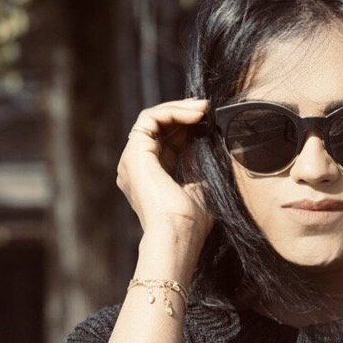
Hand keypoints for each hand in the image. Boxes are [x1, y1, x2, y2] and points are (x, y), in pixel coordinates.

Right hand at [116, 97, 215, 243]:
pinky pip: (149, 119)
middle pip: (158, 128)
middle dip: (183, 113)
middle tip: (206, 107)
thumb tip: (204, 141)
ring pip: (152, 119)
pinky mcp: (134, 154)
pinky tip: (194, 114)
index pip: (167, 142)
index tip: (209, 120)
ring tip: (202, 108)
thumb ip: (197, 164)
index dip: (187, 127)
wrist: (177, 235)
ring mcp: (132, 160)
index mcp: (151, 178)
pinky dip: (172, 112)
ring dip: (179, 109)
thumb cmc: (191, 222)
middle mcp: (137, 168)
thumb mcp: (200, 187)